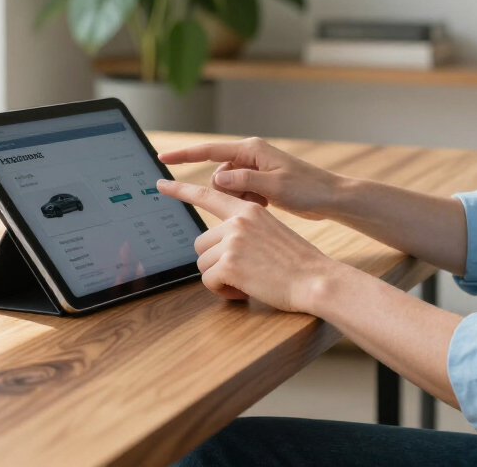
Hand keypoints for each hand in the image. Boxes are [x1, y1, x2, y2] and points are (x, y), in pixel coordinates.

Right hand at [157, 137, 342, 220]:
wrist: (330, 198)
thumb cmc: (307, 189)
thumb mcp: (274, 186)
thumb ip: (244, 181)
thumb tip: (219, 180)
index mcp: (251, 150)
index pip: (209, 151)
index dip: (184, 155)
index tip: (162, 158)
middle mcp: (250, 156)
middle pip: (219, 175)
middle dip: (227, 192)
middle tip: (254, 202)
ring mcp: (255, 169)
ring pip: (228, 187)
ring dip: (239, 200)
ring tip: (263, 204)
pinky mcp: (260, 182)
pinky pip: (240, 194)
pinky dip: (247, 203)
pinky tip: (266, 206)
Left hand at [157, 178, 343, 312]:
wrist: (316, 279)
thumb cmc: (297, 262)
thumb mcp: (271, 232)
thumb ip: (245, 230)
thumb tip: (220, 244)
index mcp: (248, 210)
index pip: (207, 195)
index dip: (181, 190)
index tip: (161, 185)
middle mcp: (237, 221)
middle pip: (201, 243)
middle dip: (214, 262)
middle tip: (242, 272)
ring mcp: (232, 241)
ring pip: (203, 263)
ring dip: (219, 277)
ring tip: (247, 280)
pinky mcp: (230, 264)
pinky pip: (209, 281)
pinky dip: (223, 291)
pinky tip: (245, 290)